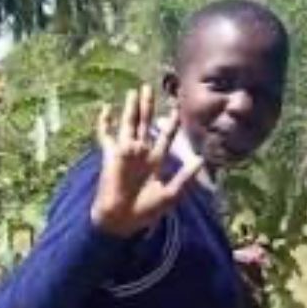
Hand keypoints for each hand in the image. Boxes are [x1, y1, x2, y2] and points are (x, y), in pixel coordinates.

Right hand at [90, 85, 203, 238]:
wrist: (121, 219)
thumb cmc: (146, 211)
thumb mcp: (170, 195)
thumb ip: (185, 177)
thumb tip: (201, 160)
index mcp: (156, 161)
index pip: (166, 136)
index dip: (172, 123)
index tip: (176, 108)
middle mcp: (142, 153)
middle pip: (146, 124)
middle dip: (148, 106)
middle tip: (149, 88)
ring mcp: (126, 153)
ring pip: (129, 124)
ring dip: (130, 108)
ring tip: (134, 91)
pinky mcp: (112, 155)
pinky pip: (106, 136)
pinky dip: (105, 123)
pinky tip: (106, 108)